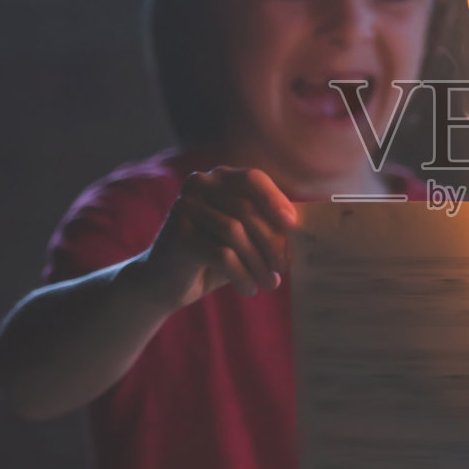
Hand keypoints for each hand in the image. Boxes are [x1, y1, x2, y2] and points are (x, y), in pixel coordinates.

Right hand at [138, 166, 298, 311]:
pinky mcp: (178, 235)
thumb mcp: (241, 236)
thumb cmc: (212, 255)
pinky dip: (241, 275)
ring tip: (270, 284)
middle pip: (246, 209)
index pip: (253, 179)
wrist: (163, 281)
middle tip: (285, 268)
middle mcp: (198, 185)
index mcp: (217, 178)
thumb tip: (305, 229)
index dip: (275, 200)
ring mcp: (185, 208)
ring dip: (259, 263)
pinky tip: (249, 290)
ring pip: (236, 233)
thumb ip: (266, 225)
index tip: (294, 225)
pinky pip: (222, 255)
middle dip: (272, 242)